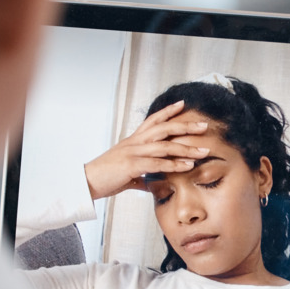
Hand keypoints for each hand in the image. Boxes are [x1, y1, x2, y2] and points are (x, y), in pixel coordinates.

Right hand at [84, 101, 209, 199]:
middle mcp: (134, 142)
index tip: (183, 104)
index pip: (153, 120)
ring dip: (186, 148)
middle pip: (164, 128)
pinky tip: (188, 166)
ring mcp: (133, 152)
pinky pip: (157, 163)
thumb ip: (140, 176)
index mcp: (133, 141)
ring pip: (165, 146)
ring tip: (203, 151)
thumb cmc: (105, 177)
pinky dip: (174, 164)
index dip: (168, 111)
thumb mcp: (126, 173)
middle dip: (185, 126)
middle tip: (204, 125)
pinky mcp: (132, 165)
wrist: (86, 182)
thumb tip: (150, 184)